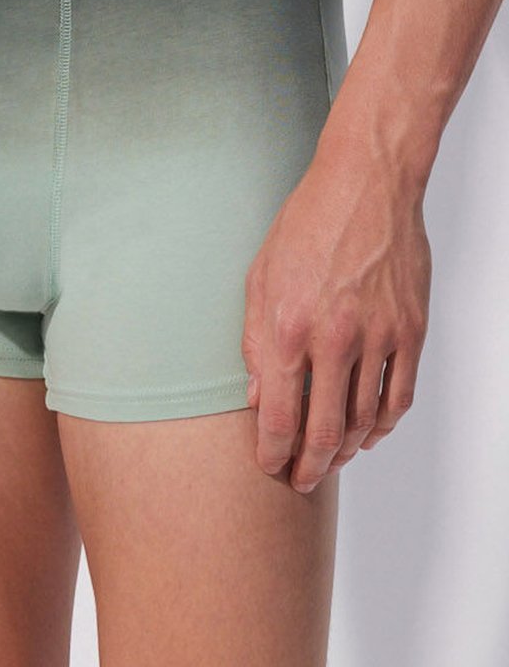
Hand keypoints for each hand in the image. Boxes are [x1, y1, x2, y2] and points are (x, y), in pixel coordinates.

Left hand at [240, 140, 431, 493]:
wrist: (366, 185)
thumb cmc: (308, 224)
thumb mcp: (259, 277)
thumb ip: (255, 342)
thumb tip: (257, 396)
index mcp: (290, 327)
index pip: (280, 415)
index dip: (272, 453)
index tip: (269, 467)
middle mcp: (335, 338)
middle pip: (323, 430)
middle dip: (308, 466)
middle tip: (300, 481)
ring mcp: (378, 336)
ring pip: (364, 419)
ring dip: (345, 450)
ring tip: (329, 460)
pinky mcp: (410, 329)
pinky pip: (399, 395)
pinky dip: (383, 424)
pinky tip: (367, 432)